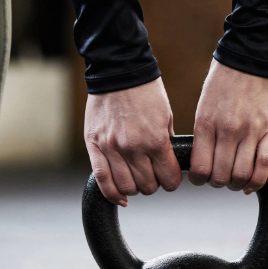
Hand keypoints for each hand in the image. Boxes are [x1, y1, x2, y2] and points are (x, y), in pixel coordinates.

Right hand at [84, 78, 181, 205]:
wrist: (118, 71)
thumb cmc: (145, 91)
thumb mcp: (166, 116)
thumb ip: (166, 143)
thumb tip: (169, 164)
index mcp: (155, 140)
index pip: (169, 179)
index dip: (172, 182)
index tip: (171, 178)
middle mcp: (133, 148)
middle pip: (147, 186)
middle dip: (154, 184)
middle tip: (153, 175)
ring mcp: (111, 148)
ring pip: (126, 187)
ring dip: (135, 188)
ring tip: (136, 178)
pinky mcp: (94, 146)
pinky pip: (102, 180)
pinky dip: (112, 194)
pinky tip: (120, 197)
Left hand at [190, 60, 267, 193]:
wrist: (251, 56)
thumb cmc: (224, 81)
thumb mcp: (204, 105)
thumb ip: (204, 133)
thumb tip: (202, 161)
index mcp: (206, 123)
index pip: (200, 168)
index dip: (198, 180)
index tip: (200, 178)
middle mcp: (227, 130)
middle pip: (221, 176)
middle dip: (218, 183)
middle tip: (219, 179)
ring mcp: (251, 130)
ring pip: (242, 174)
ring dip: (237, 184)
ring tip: (235, 181)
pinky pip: (265, 164)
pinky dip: (257, 181)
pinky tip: (251, 184)